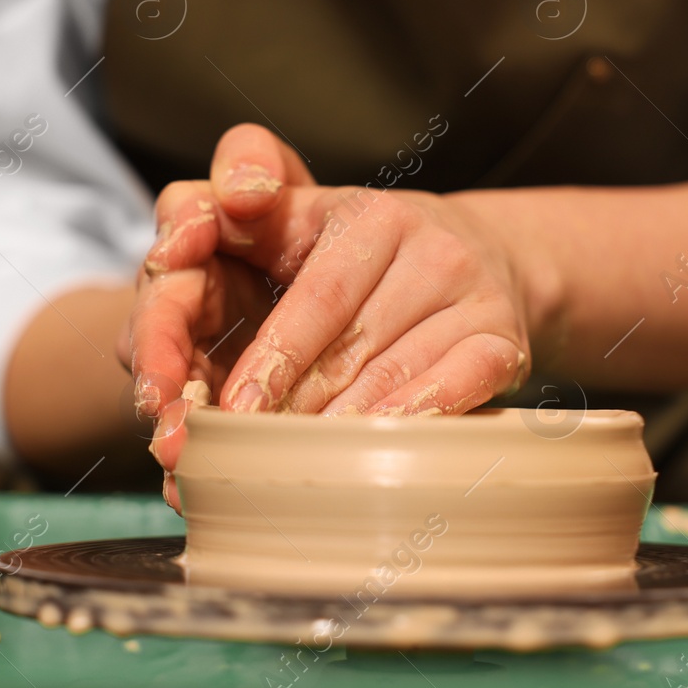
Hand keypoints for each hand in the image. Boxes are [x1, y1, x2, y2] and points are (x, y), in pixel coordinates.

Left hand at [125, 125, 533, 505]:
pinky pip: (461, 387)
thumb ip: (239, 218)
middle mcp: (430, 247)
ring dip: (344, 430)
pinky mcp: (505, 338)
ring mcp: (474, 294)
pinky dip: (417, 421)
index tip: (233, 411)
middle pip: (351, 348)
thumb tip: (182, 235)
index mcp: (368, 214)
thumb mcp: (305, 217)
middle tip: (247, 459)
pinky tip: (379, 456)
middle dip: (294, 409)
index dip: (273, 360)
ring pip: (398, 376)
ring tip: (296, 472)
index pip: (314, 299)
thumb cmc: (366, 248)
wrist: (486, 254)